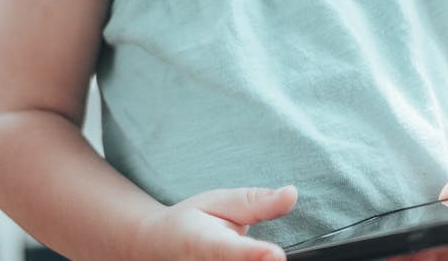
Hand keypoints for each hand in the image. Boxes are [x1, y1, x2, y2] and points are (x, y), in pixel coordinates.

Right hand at [133, 185, 297, 260]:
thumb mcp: (220, 202)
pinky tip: (249, 259)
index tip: (276, 255)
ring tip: (253, 255)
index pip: (230, 252)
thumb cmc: (191, 223)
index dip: (254, 256)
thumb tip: (292, 194)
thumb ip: (257, 203)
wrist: (156, 248)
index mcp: (204, 243)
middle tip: (268, 255)